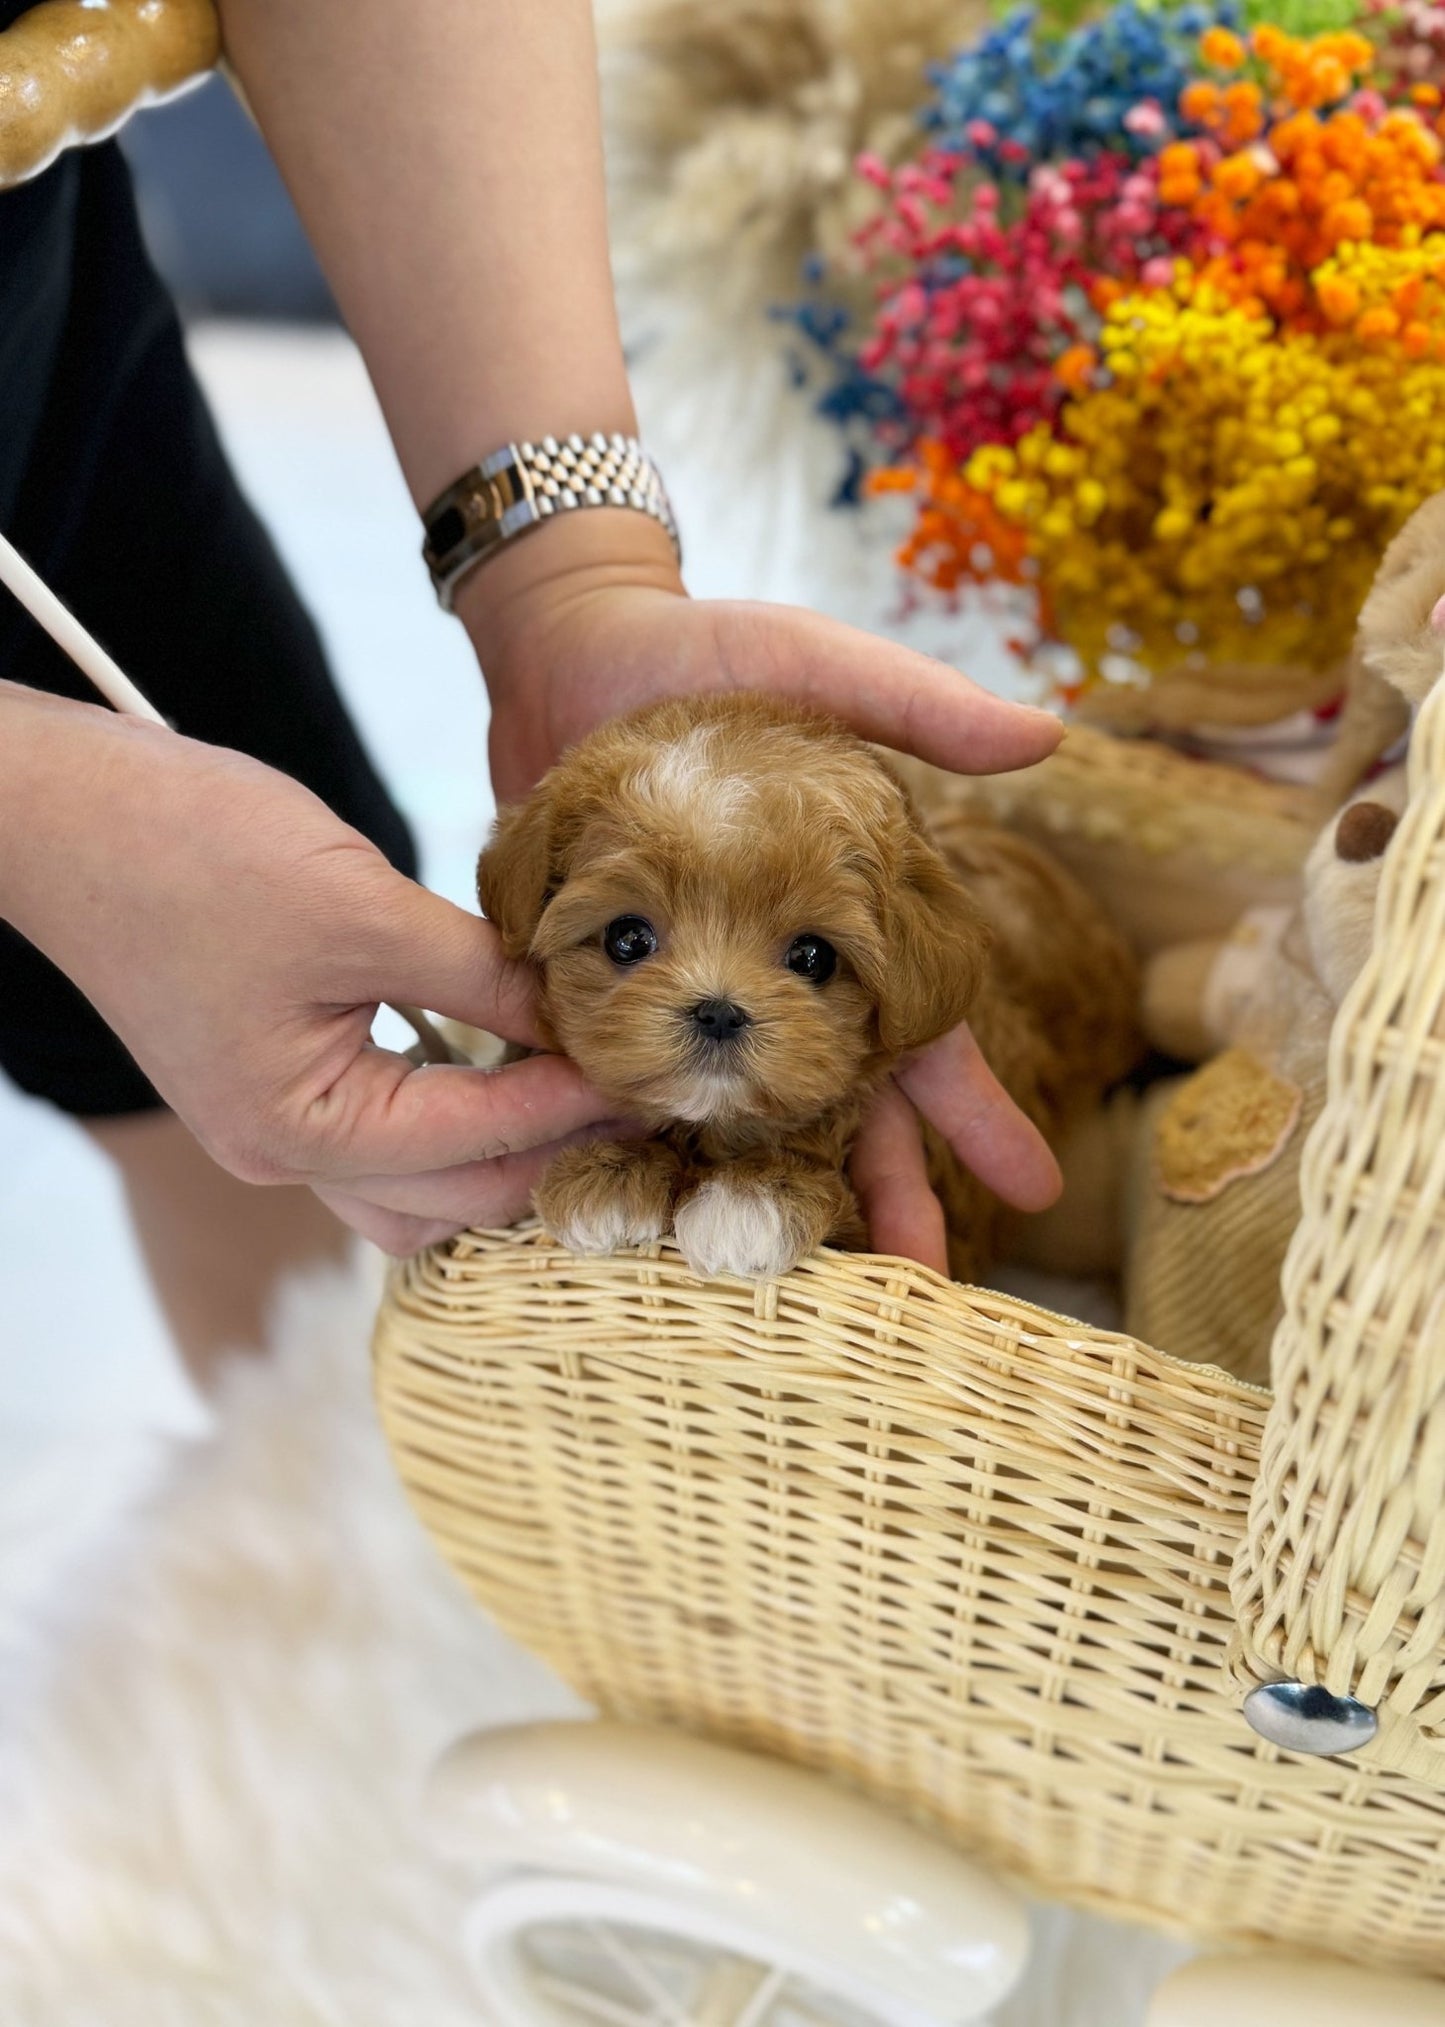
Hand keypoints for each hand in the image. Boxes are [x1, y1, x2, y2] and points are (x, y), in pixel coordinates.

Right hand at [0, 690, 622, 1253]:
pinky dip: (450, 1122)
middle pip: (458, 1197)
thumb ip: (479, 973)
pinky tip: (500, 1065)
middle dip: (552, 1148)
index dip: (579, 1103)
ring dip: (499, 1156)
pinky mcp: (272, 1089)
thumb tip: (575, 1009)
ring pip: (418, 1190)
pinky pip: (382, 1141)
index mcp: (303, 1129)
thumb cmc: (193, 852)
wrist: (69, 817)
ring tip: (577, 1092)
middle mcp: (285, 1156)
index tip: (657, 1073)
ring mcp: (273, 1130)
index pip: (482, 1139)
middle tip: (640, 1094)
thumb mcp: (362, 909)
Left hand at [461, 515, 1064, 1270]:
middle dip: (881, 1190)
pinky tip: (642, 1217)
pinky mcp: (599, 982)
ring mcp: (687, 987)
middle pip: (839, 1105)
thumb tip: (1047, 735)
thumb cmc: (710, 655)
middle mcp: (769, 972)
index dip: (979, 1110)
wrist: (570, 651)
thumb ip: (919, 710)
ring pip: (734, 1115)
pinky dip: (630, 1139)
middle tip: (917, 1278)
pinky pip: (620, 1074)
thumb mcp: (821, 667)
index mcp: (841, 922)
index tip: (1037, 1190)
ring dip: (755, 1192)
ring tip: (777, 1272)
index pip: (928, 1036)